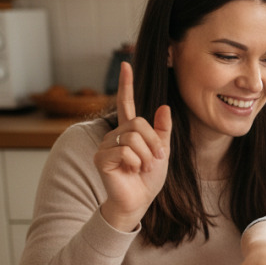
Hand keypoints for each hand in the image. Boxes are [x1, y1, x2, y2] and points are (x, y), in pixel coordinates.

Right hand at [94, 61, 171, 231]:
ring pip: (133, 138)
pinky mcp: (101, 157)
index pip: (126, 103)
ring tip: (142, 168)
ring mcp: (106, 145)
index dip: (126, 85)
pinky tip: (130, 171)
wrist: (139, 200)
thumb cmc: (148, 178)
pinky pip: (125, 151)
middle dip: (153, 144)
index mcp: (129, 131)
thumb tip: (164, 107)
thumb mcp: (162, 152)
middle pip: (139, 124)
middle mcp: (115, 134)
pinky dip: (135, 163)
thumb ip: (162, 131)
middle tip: (154, 160)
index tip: (126, 64)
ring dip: (146, 156)